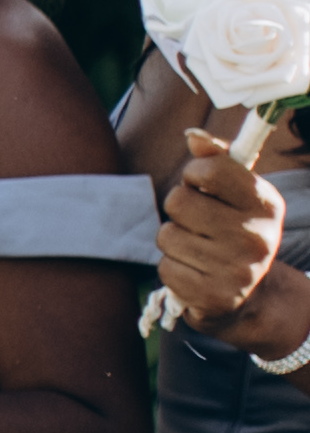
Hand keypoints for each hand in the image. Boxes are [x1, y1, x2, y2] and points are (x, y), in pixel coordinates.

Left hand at [165, 127, 298, 339]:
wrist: (252, 293)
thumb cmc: (235, 229)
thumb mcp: (238, 193)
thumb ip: (217, 160)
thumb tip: (193, 135)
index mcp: (267, 203)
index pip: (210, 169)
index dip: (194, 173)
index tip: (202, 185)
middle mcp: (256, 236)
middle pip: (177, 202)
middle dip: (179, 209)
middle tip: (198, 221)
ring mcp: (237, 269)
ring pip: (167, 236)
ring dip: (174, 241)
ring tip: (198, 248)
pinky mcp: (213, 296)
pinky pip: (165, 268)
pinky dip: (174, 268)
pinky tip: (196, 271)